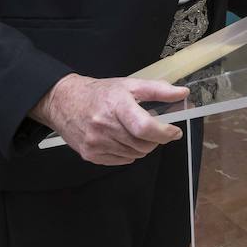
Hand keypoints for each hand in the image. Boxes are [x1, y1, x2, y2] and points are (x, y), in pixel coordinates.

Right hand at [30, 74, 186, 165]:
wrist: (64, 102)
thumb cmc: (100, 92)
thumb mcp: (130, 85)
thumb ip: (158, 90)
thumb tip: (183, 93)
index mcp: (117, 105)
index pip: (145, 127)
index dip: (164, 133)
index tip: (174, 132)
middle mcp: (104, 126)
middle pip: (142, 144)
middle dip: (155, 139)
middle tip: (152, 129)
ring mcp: (96, 142)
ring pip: (134, 154)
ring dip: (142, 146)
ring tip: (135, 132)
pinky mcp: (90, 154)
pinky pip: (121, 161)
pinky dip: (128, 153)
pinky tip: (122, 139)